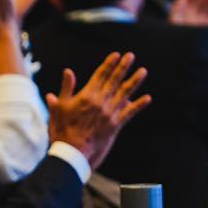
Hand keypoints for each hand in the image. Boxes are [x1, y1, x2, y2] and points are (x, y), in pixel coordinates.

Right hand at [46, 52, 150, 168]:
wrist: (72, 152)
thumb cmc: (62, 130)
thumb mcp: (60, 107)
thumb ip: (66, 88)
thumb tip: (68, 72)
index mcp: (87, 96)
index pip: (100, 75)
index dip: (109, 64)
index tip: (116, 55)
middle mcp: (101, 102)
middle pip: (114, 81)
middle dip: (123, 67)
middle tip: (131, 56)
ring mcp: (110, 113)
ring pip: (125, 93)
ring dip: (134, 81)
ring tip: (143, 71)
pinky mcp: (115, 125)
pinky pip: (130, 113)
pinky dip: (139, 105)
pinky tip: (148, 98)